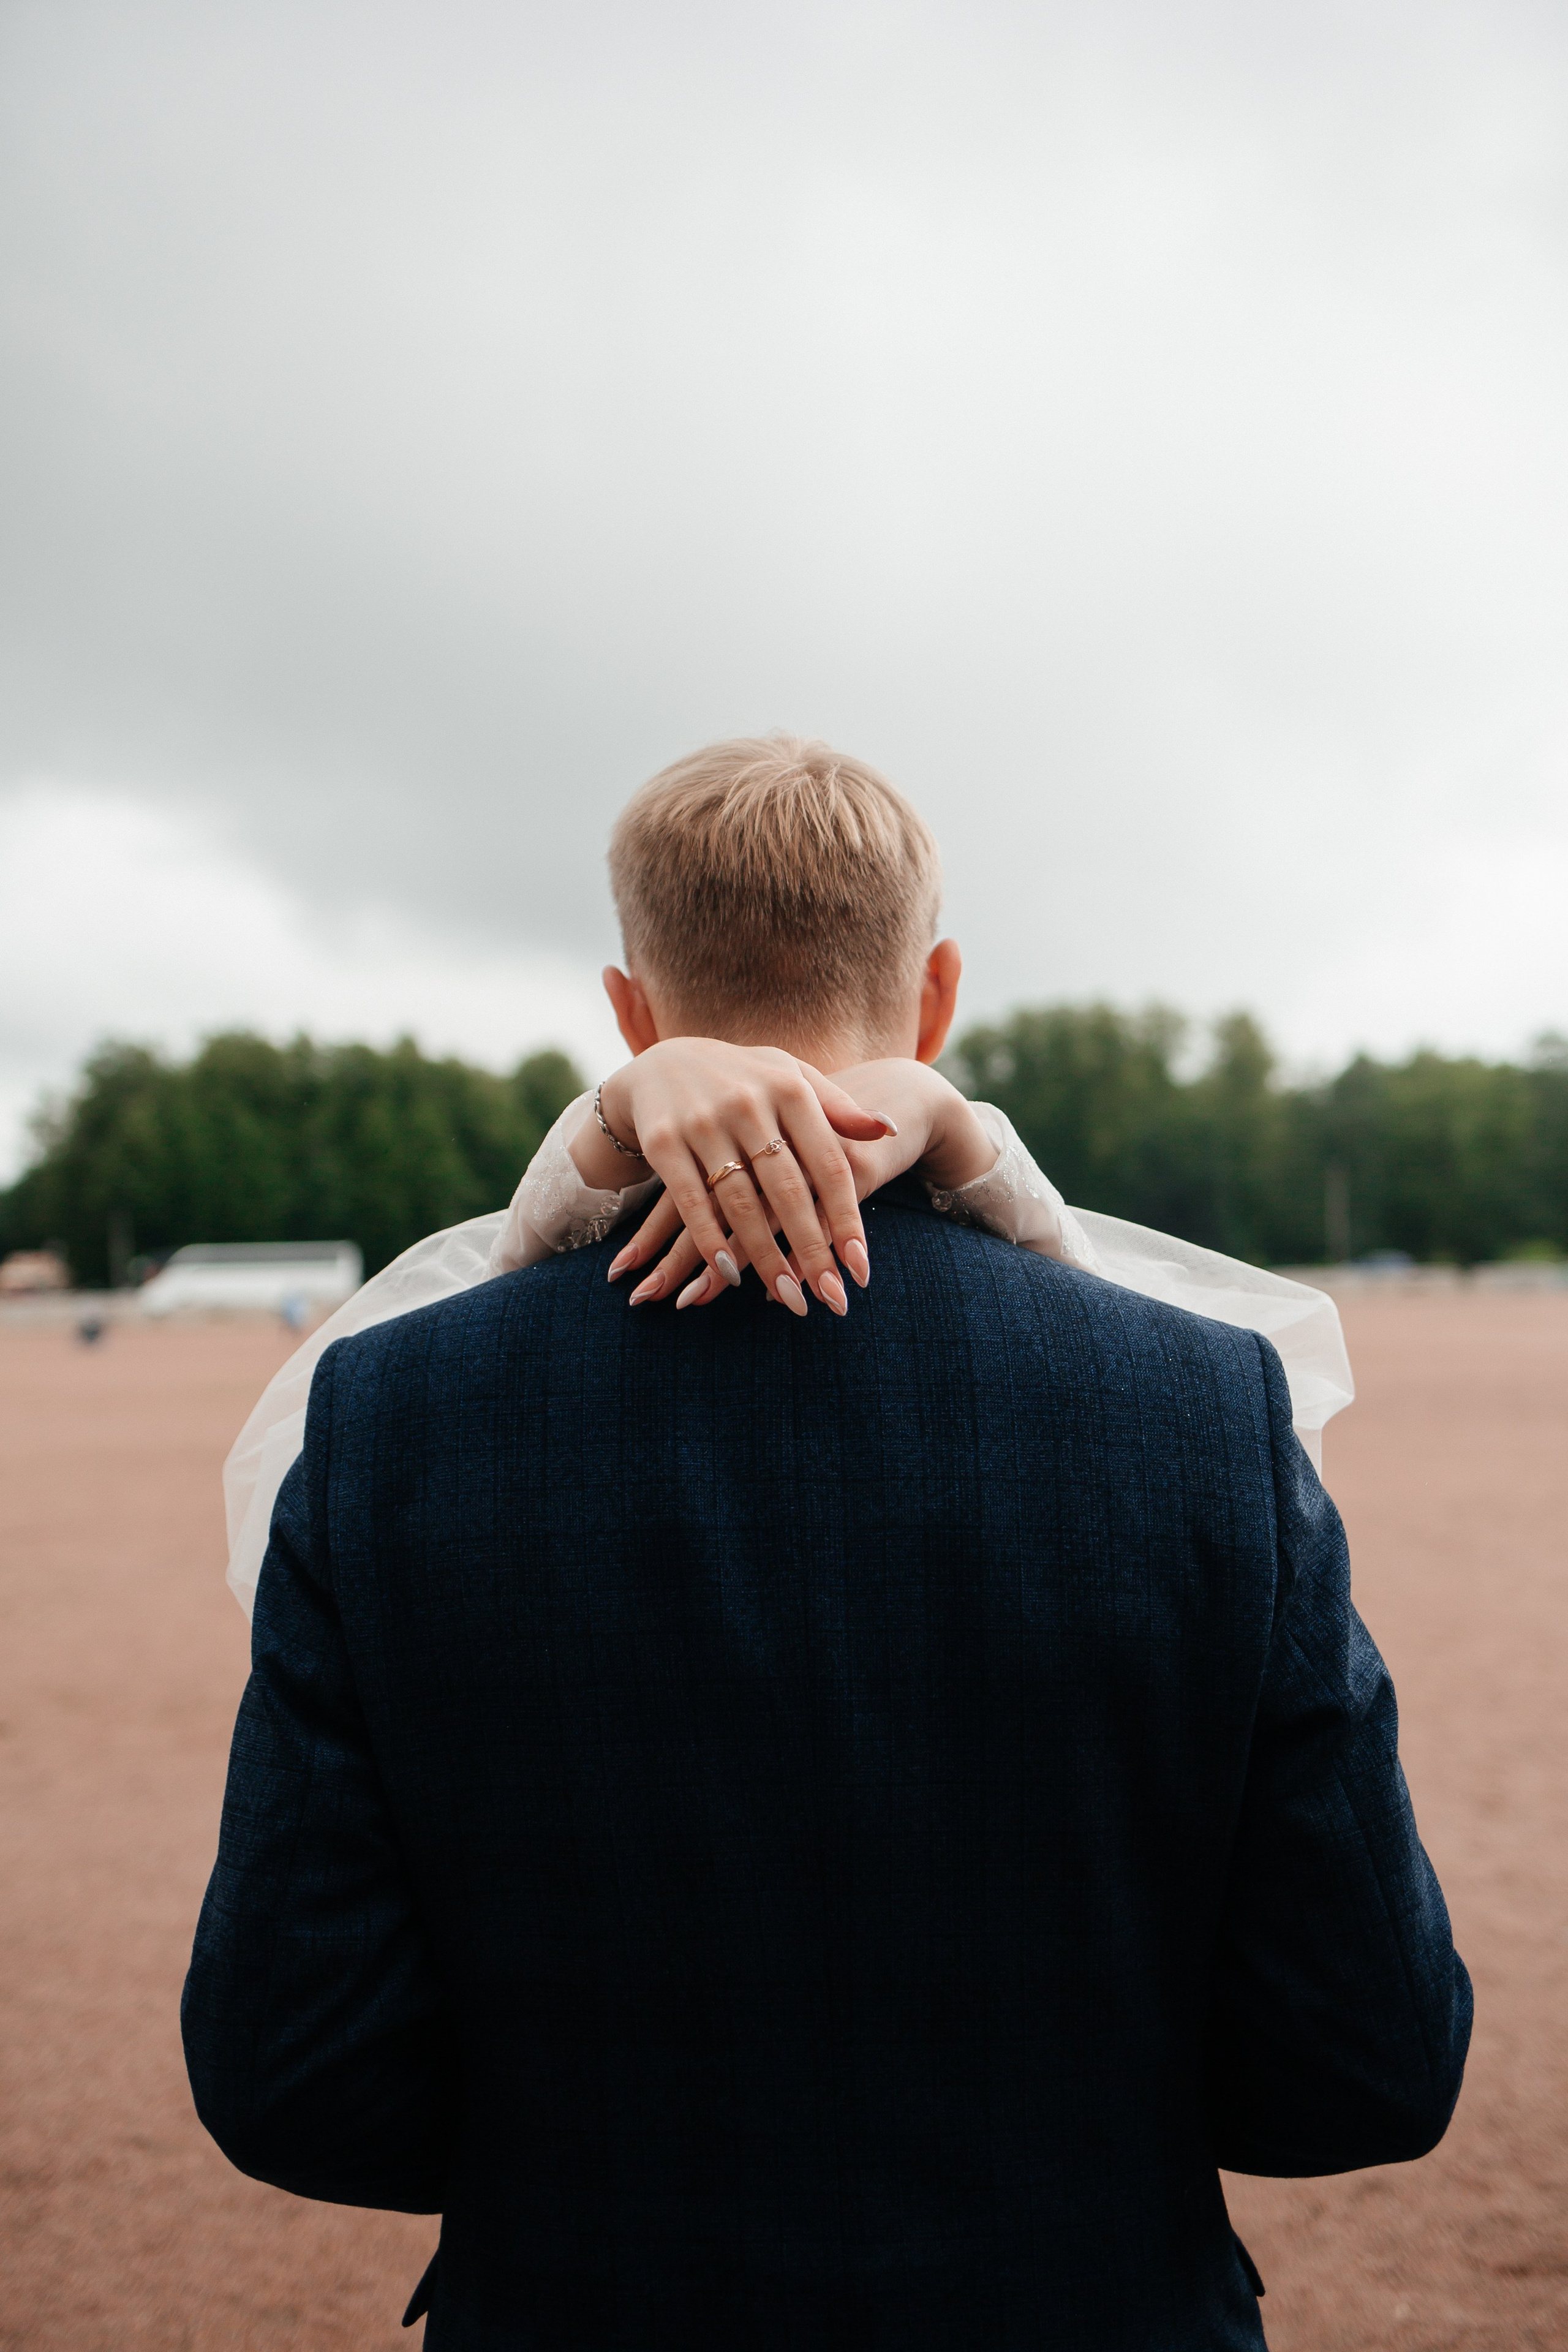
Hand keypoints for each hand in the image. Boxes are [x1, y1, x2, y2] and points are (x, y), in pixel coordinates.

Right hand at [609, 1057, 997, 1313]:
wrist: (665, 1062)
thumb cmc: (746, 1080)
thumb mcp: (793, 1079)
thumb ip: (838, 1109)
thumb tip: (889, 1129)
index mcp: (790, 1088)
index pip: (828, 1165)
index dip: (848, 1219)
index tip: (861, 1269)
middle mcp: (748, 1102)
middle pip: (788, 1190)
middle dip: (812, 1250)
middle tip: (832, 1298)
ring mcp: (703, 1121)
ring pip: (741, 1204)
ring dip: (766, 1258)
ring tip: (791, 1298)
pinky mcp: (663, 1140)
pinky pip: (691, 1201)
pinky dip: (710, 1241)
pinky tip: (730, 1276)